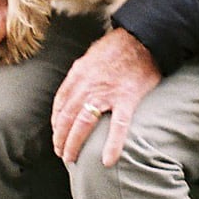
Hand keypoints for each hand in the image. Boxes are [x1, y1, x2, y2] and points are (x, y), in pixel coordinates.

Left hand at [51, 29, 161, 167]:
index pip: (60, 103)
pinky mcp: (127, 99)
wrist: (141, 38)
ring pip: (84, 124)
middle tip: (61, 153)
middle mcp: (87, 85)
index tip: (57, 134)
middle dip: (61, 138)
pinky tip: (107, 160)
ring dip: (74, 143)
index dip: (56, 122)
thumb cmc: (118, 46)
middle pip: (67, 117)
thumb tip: (75, 86)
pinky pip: (118, 126)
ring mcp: (106, 93)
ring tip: (71, 159)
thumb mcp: (91, 55)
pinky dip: (112, 145)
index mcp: (78, 75)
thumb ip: (81, 73)